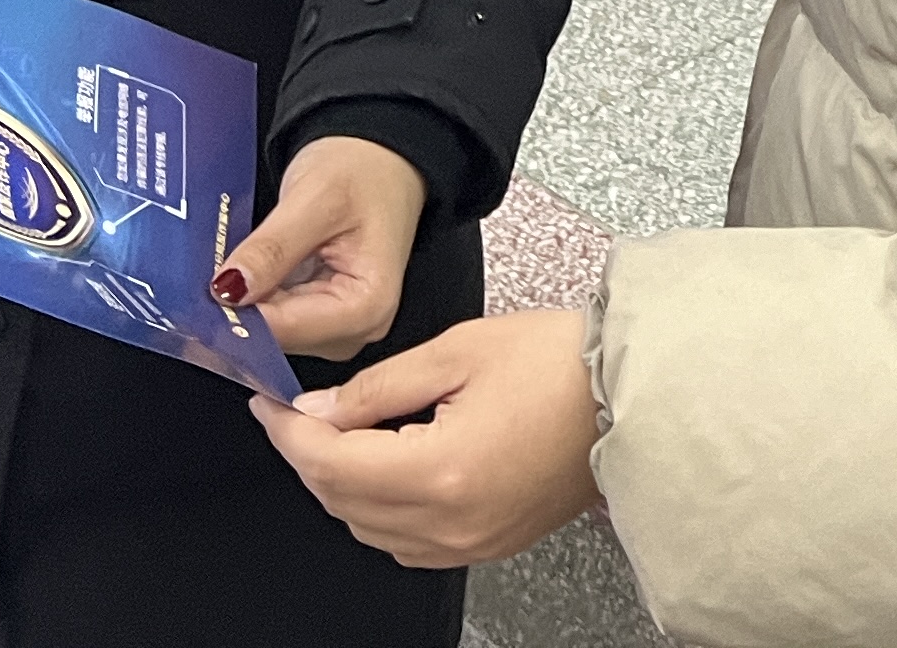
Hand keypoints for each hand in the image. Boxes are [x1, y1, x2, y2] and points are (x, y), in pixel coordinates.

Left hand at [219, 135, 426, 361]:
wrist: (383, 156)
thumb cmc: (364, 168)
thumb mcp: (315, 197)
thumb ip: (273, 248)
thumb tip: (228, 290)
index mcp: (368, 305)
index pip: (285, 331)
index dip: (237, 316)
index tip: (199, 297)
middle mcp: (360, 327)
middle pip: (279, 338)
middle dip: (240, 311)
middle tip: (205, 277)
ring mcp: (342, 324)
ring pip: (274, 332)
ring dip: (245, 304)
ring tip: (231, 266)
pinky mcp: (326, 314)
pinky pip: (279, 317)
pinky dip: (257, 296)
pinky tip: (247, 273)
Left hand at [255, 307, 600, 569]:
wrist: (630, 395)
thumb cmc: (559, 362)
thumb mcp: (457, 351)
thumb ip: (376, 386)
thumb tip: (318, 410)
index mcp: (441, 471)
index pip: (331, 464)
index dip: (288, 433)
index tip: (266, 403)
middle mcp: (450, 524)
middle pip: (343, 502)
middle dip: (310, 455)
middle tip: (297, 409)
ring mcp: (468, 543)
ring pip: (368, 528)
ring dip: (342, 483)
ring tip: (340, 430)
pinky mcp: (485, 545)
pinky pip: (405, 540)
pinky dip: (379, 506)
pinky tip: (385, 463)